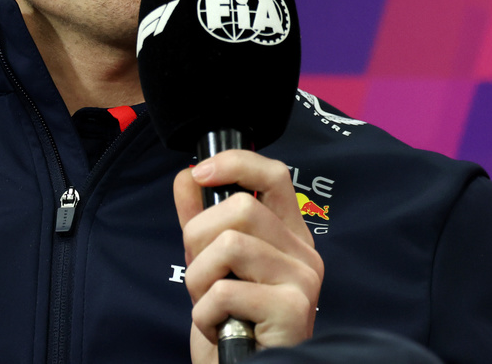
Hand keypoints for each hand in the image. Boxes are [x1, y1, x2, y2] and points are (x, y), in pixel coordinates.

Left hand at [174, 149, 323, 362]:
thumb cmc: (230, 320)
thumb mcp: (210, 264)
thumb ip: (200, 221)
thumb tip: (186, 177)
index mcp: (288, 235)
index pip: (274, 175)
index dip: (235, 163)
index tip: (200, 173)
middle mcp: (304, 253)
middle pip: (239, 208)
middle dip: (198, 240)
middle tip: (202, 277)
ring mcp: (304, 280)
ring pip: (229, 245)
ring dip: (199, 281)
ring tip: (210, 306)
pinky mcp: (293, 311)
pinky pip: (225, 291)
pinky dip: (205, 314)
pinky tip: (219, 328)